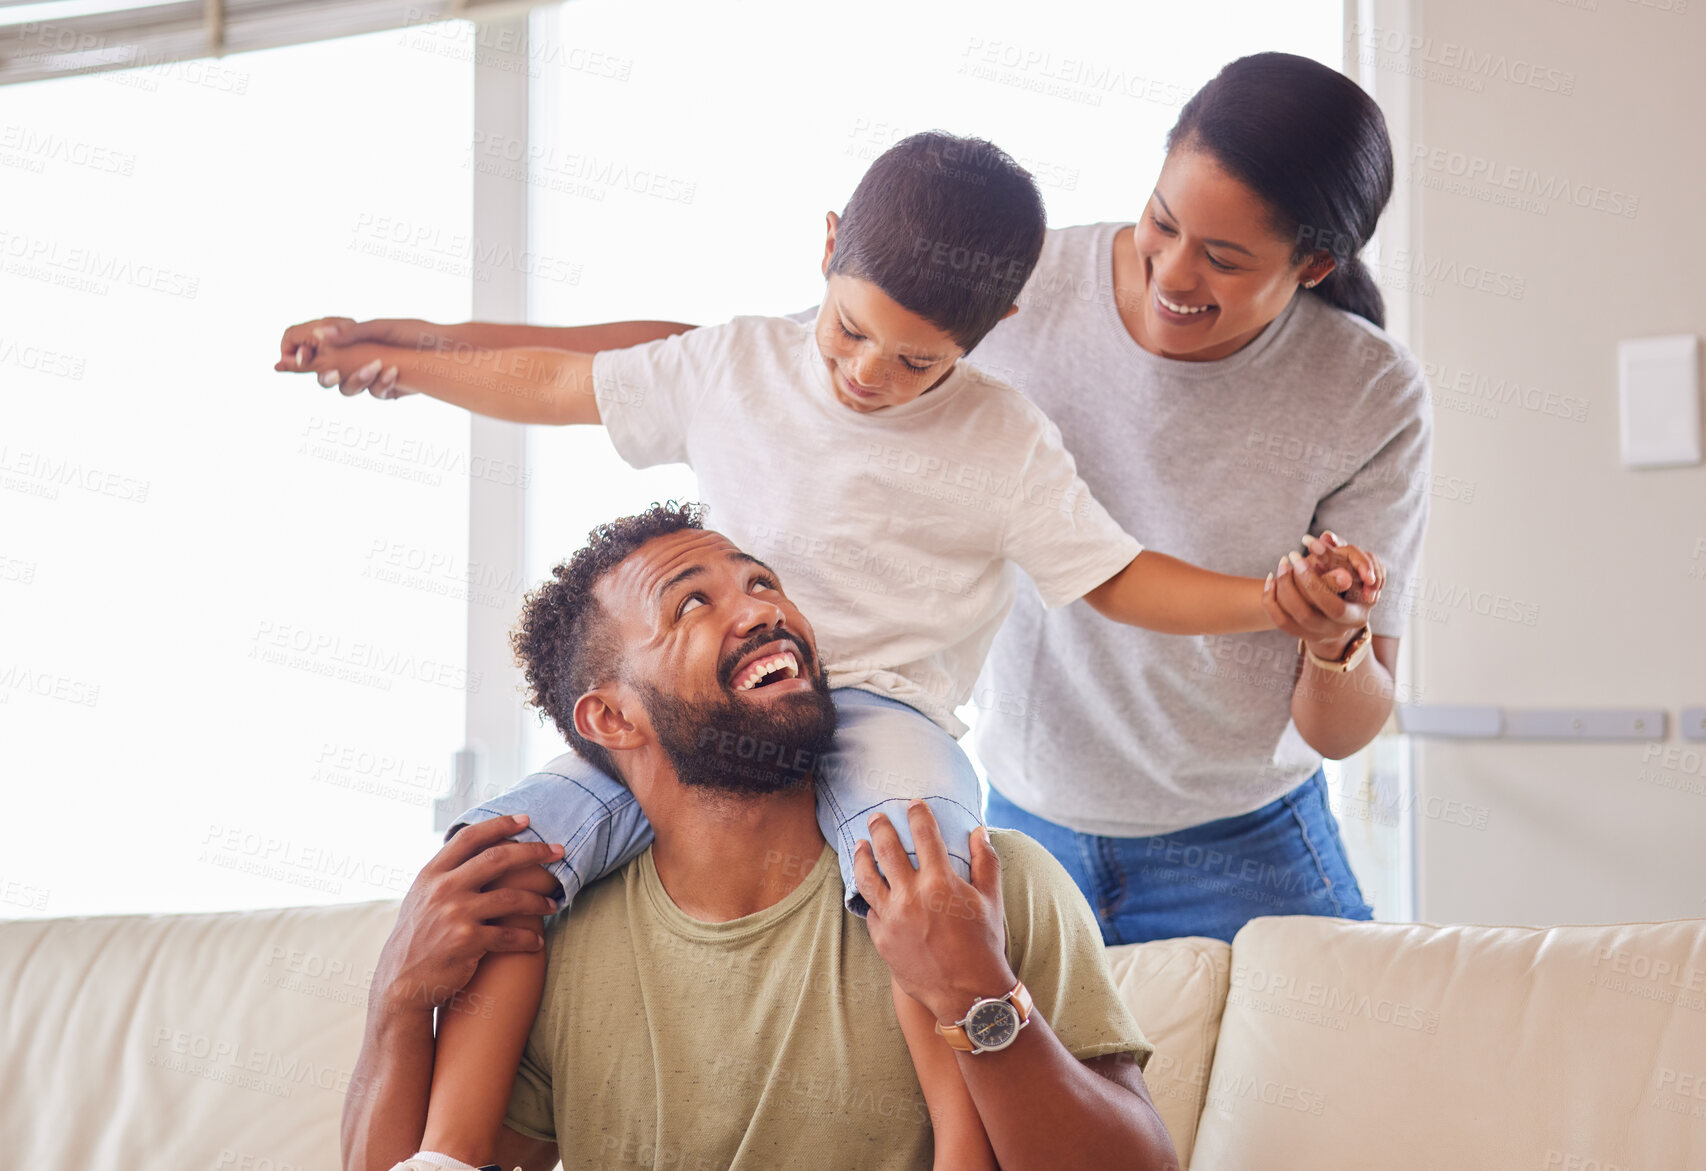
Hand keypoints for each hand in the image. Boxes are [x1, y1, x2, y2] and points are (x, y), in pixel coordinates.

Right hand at [275, 317, 430, 397]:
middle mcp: (352, 361)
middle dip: (324, 376)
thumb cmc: (412, 332)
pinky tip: (395, 371)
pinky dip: (383, 383)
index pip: (310, 352)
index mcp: (345, 342)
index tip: (284, 364)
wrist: (446, 348)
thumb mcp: (380, 328)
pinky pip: (376, 393)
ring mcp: (368, 377)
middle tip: (330, 374)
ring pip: (348, 388)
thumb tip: (320, 336)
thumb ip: (350, 333)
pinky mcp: (386, 390)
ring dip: (358, 379)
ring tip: (377, 365)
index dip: (294, 359)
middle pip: (324, 376)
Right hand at [372, 814, 562, 1019]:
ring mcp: (455, 914)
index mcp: (431, 874)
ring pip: (511, 898)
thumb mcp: (421, 898)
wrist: (401, 983)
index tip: (526, 820)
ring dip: (538, 900)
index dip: (499, 825)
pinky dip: (527, 938)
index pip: (469, 838)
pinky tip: (537, 941)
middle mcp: (443, 889)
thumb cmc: (417, 939)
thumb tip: (475, 851)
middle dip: (533, 852)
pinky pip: (509, 935)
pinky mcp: (467, 941)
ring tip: (553, 904)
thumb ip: (445, 876)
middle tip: (558, 851)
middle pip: (497, 859)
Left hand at [853, 802, 1014, 1023]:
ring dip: (862, 856)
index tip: (914, 803)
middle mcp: (911, 896)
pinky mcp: (882, 938)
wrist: (968, 993)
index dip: (918, 814)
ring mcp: (892, 918)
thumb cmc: (984, 944)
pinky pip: (869, 910)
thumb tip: (980, 830)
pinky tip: (867, 886)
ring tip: (860, 845)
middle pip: (887, 849)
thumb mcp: (991, 899)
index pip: (924, 834)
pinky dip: (867, 894)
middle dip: (881, 827)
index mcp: (939, 882)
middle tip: (877, 817)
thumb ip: (986, 861)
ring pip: (867, 878)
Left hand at [1262, 534, 1377, 660]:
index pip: (1333, 606)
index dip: (1314, 583)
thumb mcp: (1350, 569)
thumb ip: (1336, 556)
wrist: (1342, 606)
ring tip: (1282, 565)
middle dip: (1291, 584)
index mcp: (1356, 616)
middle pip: (1305, 614)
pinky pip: (1279, 620)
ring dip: (1280, 589)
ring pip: (1288, 618)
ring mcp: (1317, 635)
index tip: (1303, 557)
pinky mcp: (1301, 634)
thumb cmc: (1351, 578)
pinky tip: (1271, 580)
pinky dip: (1270, 599)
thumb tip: (1326, 537)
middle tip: (1288, 558)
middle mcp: (1336, 631)